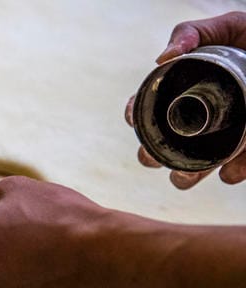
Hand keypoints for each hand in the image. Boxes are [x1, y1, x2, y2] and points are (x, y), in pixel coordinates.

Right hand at [125, 11, 245, 188]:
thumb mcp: (221, 29)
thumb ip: (190, 34)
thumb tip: (162, 59)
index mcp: (178, 96)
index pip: (143, 113)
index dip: (135, 117)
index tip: (136, 117)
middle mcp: (192, 124)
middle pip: (158, 151)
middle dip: (152, 156)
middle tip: (158, 152)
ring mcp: (217, 140)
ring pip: (190, 172)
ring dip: (185, 177)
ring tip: (193, 171)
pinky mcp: (242, 154)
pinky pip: (231, 173)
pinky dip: (230, 173)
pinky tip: (232, 167)